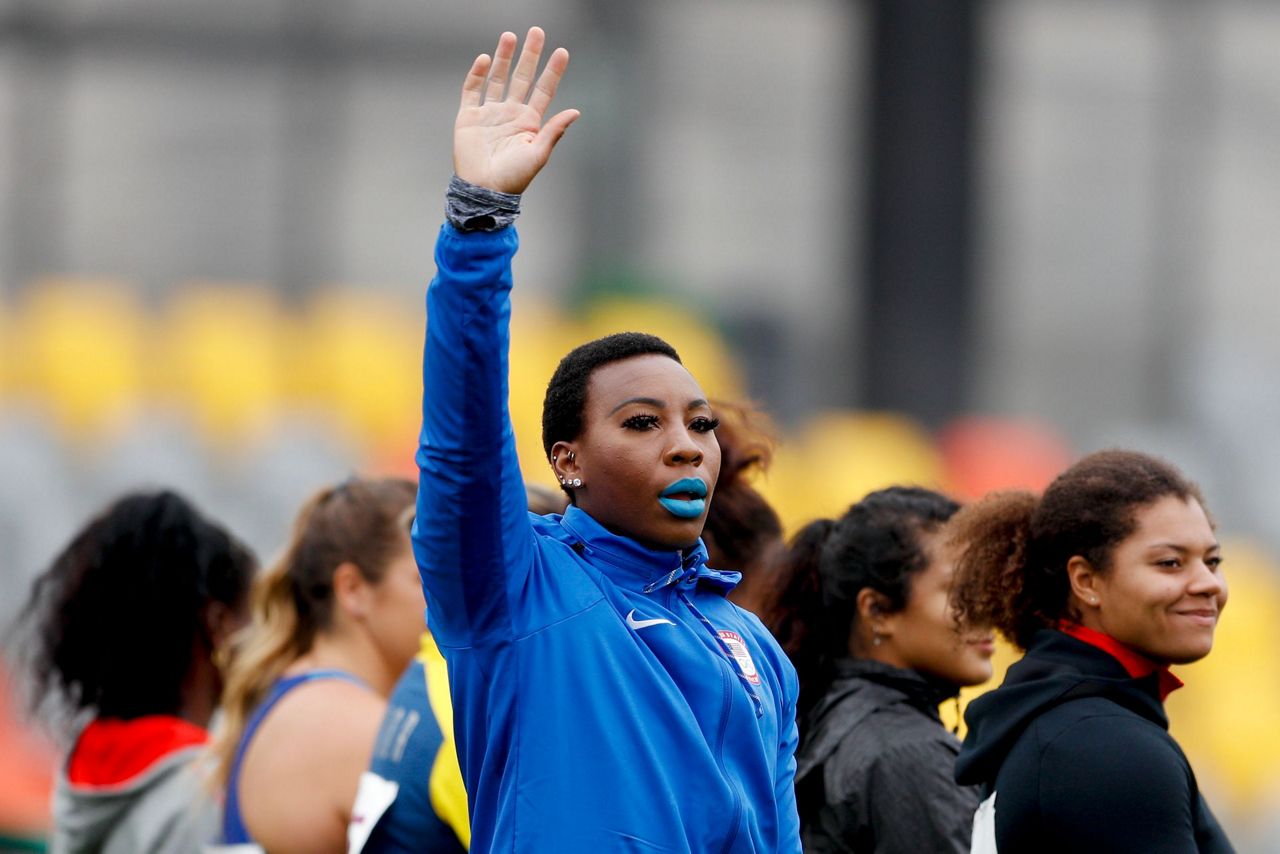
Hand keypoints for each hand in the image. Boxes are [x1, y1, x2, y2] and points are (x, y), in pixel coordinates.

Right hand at [454, 27, 579, 194]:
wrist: (483, 191)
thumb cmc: (514, 178)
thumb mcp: (538, 154)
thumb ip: (554, 131)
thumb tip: (576, 111)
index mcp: (529, 122)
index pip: (543, 90)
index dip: (553, 71)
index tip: (562, 52)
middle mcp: (510, 113)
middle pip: (522, 77)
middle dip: (530, 55)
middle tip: (537, 31)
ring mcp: (489, 113)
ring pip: (497, 78)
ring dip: (503, 57)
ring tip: (510, 36)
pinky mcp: (469, 117)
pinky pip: (472, 90)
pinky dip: (477, 74)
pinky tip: (485, 58)